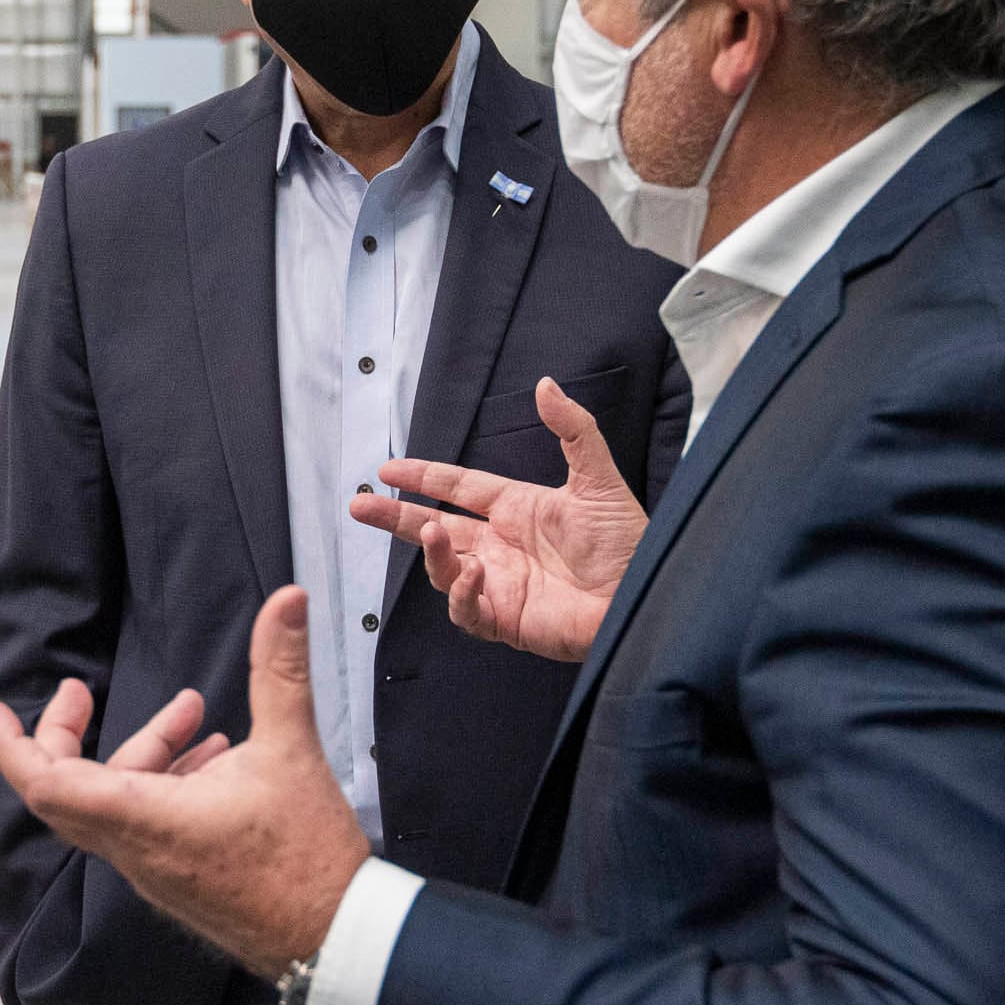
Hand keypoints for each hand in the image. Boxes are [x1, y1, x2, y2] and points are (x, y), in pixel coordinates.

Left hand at [0, 586, 367, 979]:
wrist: (337, 940)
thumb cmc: (308, 859)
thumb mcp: (292, 749)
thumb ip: (280, 668)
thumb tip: (288, 599)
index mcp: (145, 818)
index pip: (46, 783)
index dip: (10, 743)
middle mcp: (136, 851)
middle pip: (65, 789)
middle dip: (65, 733)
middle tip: (79, 692)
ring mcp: (154, 872)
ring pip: (113, 803)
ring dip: (139, 753)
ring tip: (191, 715)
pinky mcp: (177, 882)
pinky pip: (142, 826)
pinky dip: (159, 785)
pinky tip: (211, 761)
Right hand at [348, 376, 648, 661]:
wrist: (645, 596)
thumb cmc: (629, 544)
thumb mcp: (599, 480)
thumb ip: (572, 430)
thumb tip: (545, 385)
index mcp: (517, 510)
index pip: (457, 487)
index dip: (423, 476)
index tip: (387, 469)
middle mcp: (500, 546)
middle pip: (433, 528)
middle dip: (395, 518)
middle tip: (359, 506)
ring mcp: (499, 584)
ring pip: (442, 568)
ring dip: (431, 551)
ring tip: (432, 530)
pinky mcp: (505, 619)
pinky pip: (467, 610)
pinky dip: (461, 594)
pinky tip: (472, 575)